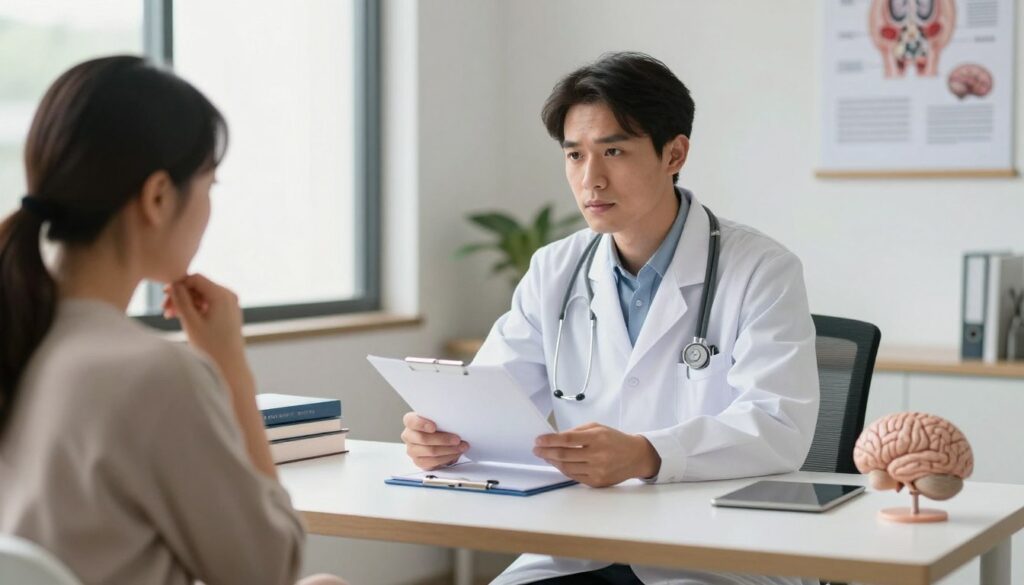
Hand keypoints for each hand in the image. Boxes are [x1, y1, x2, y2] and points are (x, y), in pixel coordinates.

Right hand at [164, 274, 245, 371]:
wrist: (230, 367)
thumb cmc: (211, 347)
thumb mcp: (191, 322)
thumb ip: (181, 300)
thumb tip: (173, 283)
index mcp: (222, 295)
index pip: (195, 278)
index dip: (178, 284)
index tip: (163, 296)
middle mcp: (229, 295)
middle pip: (199, 286)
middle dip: (180, 296)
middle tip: (164, 310)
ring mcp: (230, 304)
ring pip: (202, 295)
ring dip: (185, 303)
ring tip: (170, 316)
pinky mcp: (228, 312)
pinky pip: (208, 303)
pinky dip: (195, 309)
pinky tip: (182, 318)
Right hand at [400, 412, 468, 469]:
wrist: (439, 438)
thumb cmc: (439, 425)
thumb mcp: (439, 418)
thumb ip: (441, 418)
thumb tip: (454, 422)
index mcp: (410, 421)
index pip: (411, 421)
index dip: (422, 424)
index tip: (433, 427)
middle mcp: (409, 436)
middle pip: (423, 439)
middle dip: (443, 440)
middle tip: (457, 439)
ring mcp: (412, 450)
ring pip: (430, 451)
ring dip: (448, 450)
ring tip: (460, 447)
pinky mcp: (419, 461)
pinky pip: (432, 462)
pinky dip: (446, 458)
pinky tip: (454, 454)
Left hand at [533, 422, 660, 487]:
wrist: (636, 457)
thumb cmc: (614, 439)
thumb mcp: (598, 428)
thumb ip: (577, 432)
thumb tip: (556, 438)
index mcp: (597, 438)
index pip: (567, 440)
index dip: (550, 440)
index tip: (538, 440)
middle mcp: (597, 455)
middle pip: (564, 455)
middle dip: (546, 452)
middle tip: (536, 449)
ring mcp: (597, 471)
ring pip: (566, 467)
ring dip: (552, 461)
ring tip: (545, 455)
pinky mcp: (597, 482)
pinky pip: (574, 476)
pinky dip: (563, 469)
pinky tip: (558, 463)